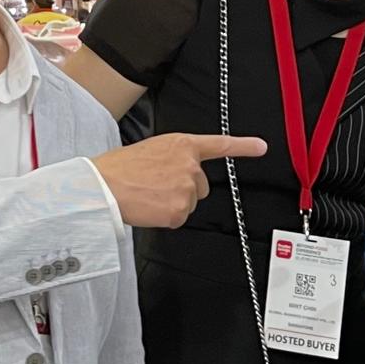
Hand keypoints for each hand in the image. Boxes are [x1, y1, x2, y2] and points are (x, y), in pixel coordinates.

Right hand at [88, 133, 267, 228]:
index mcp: (182, 145)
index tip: (262, 147)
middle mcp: (190, 165)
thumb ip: (175, 158)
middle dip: (183, 189)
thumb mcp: (152, 149)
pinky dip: (165, 217)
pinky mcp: (180, 211)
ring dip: (172, 202)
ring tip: (148, 194)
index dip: (244, 146)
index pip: (220, 144)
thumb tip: (183, 171)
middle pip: (201, 186)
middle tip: (156, 186)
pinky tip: (149, 207)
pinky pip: (178, 218)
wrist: (102, 186)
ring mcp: (187, 189)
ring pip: (189, 203)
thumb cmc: (120, 168)